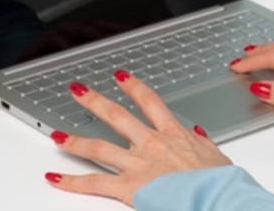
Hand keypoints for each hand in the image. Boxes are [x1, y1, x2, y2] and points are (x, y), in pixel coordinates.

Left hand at [44, 71, 232, 206]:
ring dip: (74, 140)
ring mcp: (137, 164)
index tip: (121, 77)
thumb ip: (202, 143)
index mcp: (173, 135)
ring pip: (98, 147)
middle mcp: (151, 144)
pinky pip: (94, 182)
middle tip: (79, 90)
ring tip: (56, 135)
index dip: (133, 87)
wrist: (216, 196)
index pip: (150, 102)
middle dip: (95, 101)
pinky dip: (72, 181)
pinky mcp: (129, 186)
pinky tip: (55, 178)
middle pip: (117, 116)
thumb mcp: (216, 157)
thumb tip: (197, 134)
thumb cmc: (218, 182)